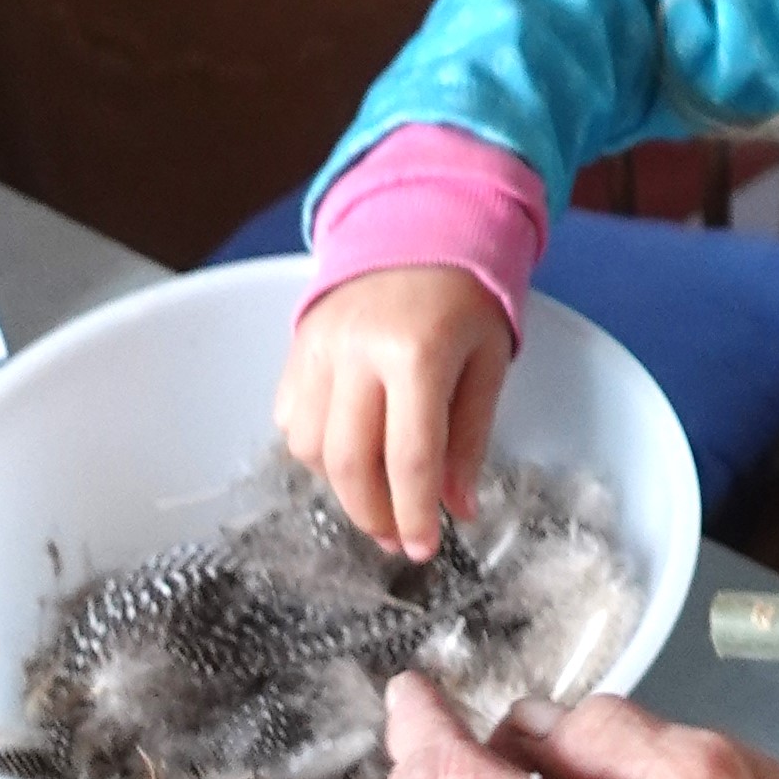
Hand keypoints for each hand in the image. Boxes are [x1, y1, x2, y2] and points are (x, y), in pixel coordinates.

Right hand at [276, 266, 513, 560]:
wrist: (418, 228)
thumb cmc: (465, 301)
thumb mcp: (488, 365)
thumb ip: (470, 439)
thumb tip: (458, 509)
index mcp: (417, 354)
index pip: (409, 457)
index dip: (414, 514)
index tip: (424, 549)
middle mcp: (356, 351)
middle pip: (348, 463)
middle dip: (373, 514)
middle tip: (398, 539)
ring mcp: (316, 348)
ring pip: (309, 447)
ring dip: (342, 485)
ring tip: (378, 493)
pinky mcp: (294, 346)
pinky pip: (289, 419)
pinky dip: (315, 451)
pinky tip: (350, 451)